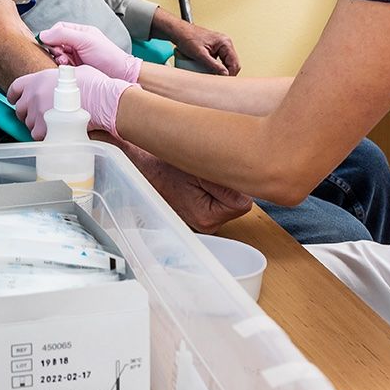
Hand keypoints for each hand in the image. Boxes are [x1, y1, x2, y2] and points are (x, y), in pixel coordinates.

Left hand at [6, 64, 134, 138]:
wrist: (101, 99)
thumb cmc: (93, 85)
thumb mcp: (72, 73)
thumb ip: (58, 78)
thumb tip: (60, 81)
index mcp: (38, 78)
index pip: (15, 88)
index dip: (14, 96)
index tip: (15, 100)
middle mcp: (34, 95)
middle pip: (20, 108)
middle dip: (27, 113)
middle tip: (38, 116)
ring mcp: (38, 112)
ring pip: (28, 124)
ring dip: (37, 125)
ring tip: (50, 125)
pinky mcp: (45, 127)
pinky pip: (37, 136)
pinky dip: (44, 136)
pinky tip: (53, 134)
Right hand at [37, 22, 141, 81]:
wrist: (120, 75)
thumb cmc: (108, 56)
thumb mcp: (85, 40)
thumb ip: (64, 35)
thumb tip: (43, 34)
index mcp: (80, 32)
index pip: (58, 29)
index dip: (51, 35)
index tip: (48, 43)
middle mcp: (77, 44)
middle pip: (55, 43)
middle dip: (55, 50)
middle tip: (61, 56)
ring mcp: (76, 57)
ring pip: (57, 56)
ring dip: (58, 60)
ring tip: (65, 64)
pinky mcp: (75, 70)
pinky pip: (62, 68)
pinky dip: (62, 69)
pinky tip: (68, 71)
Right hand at [93, 132, 251, 233]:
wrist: (139, 163)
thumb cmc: (164, 162)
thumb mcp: (199, 165)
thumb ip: (227, 178)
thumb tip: (251, 181)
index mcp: (205, 219)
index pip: (242, 203)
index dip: (231, 183)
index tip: (211, 174)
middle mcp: (204, 227)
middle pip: (237, 204)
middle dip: (227, 187)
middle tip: (202, 175)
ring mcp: (200, 223)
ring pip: (228, 204)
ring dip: (219, 189)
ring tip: (195, 178)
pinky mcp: (197, 217)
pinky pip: (218, 204)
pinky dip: (211, 193)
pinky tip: (194, 184)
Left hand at [166, 20, 240, 75]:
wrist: (179, 32)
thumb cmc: (188, 38)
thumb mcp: (200, 54)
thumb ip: (213, 65)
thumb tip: (224, 74)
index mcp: (225, 42)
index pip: (234, 63)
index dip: (230, 74)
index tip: (222, 82)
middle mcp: (225, 44)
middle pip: (233, 64)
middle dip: (227, 74)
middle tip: (218, 82)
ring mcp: (221, 47)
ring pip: (227, 64)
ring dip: (223, 72)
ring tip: (215, 78)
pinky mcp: (215, 50)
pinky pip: (221, 62)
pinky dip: (218, 69)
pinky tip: (212, 73)